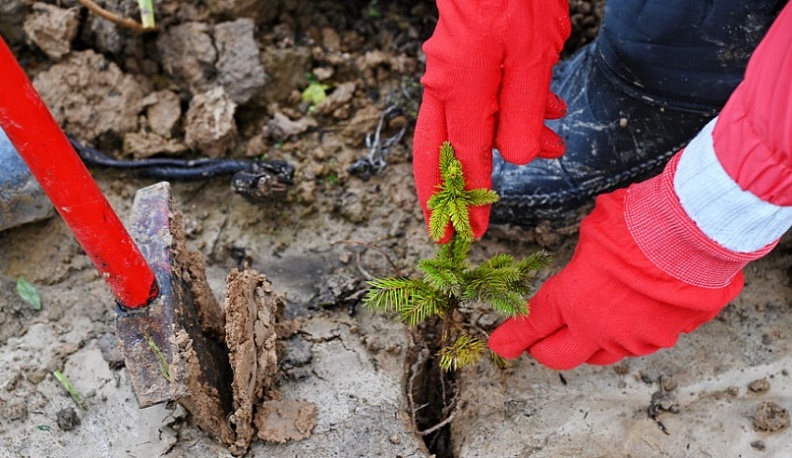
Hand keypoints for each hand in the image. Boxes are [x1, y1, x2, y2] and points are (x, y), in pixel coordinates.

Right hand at [413, 0, 569, 241]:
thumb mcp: (532, 59)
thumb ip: (522, 115)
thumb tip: (516, 159)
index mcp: (459, 92)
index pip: (466, 160)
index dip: (470, 197)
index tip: (471, 231)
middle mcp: (445, 85)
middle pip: (435, 152)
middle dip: (441, 192)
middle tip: (445, 226)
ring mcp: (449, 68)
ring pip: (464, 123)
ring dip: (499, 144)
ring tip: (548, 147)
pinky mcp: (463, 54)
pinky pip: (478, 96)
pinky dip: (509, 109)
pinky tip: (548, 105)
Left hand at [488, 173, 747, 369]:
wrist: (696, 233)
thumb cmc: (641, 223)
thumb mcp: (594, 230)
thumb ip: (583, 260)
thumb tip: (586, 264)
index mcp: (573, 300)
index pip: (533, 326)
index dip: (513, 338)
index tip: (500, 345)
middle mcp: (600, 328)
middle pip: (559, 356)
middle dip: (544, 349)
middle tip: (539, 341)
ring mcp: (637, 338)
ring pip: (603, 352)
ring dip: (590, 340)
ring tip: (592, 319)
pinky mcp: (669, 337)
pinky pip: (642, 340)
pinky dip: (632, 329)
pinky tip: (635, 308)